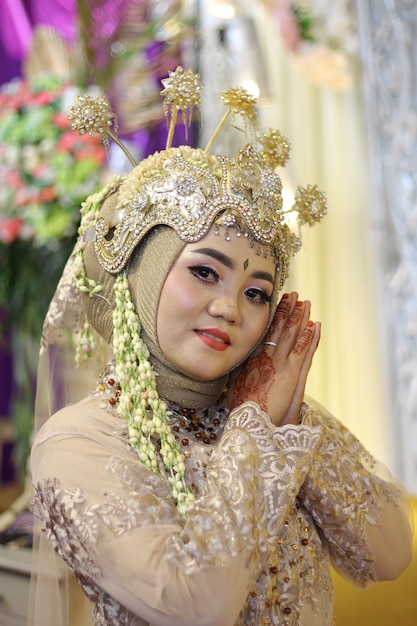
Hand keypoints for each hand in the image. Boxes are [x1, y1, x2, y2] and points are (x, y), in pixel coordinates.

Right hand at [227, 292, 320, 426]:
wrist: (250, 419)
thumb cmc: (241, 405)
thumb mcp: (234, 382)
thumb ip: (238, 369)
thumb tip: (235, 358)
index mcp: (254, 357)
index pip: (266, 330)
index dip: (273, 315)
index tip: (277, 302)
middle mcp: (267, 356)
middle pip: (280, 327)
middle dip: (288, 310)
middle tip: (294, 295)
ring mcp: (280, 363)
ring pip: (293, 335)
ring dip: (300, 318)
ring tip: (306, 303)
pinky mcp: (292, 373)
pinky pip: (304, 350)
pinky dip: (311, 337)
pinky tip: (316, 325)